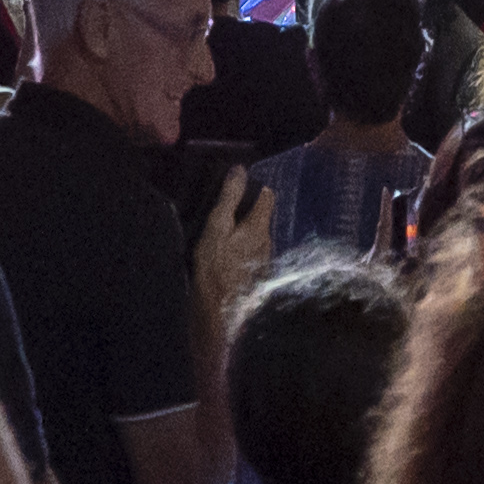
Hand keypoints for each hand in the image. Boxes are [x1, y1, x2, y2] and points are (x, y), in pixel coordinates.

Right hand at [190, 163, 274, 316]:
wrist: (219, 313)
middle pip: (262, 217)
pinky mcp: (259, 276)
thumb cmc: (215, 267)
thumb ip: (229, 199)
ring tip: (224, 234)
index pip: (268, 196)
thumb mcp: (216, 228)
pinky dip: (243, 249)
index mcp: (260, 227)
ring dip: (244, 232)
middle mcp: (269, 241)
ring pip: (257, 236)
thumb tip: (241, 170)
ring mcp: (265, 260)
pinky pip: (253, 253)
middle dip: (247, 211)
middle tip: (224, 212)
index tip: (238, 188)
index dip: (255, 188)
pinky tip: (228, 255)